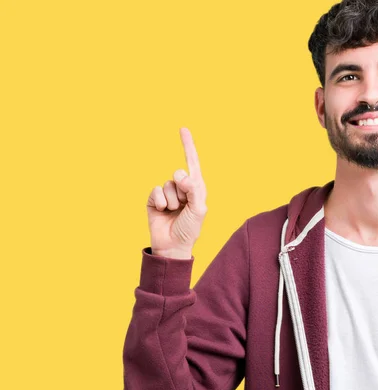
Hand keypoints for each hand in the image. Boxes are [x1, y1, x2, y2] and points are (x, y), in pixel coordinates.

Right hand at [146, 127, 206, 258]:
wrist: (172, 247)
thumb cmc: (189, 230)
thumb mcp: (198, 210)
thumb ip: (194, 190)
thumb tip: (182, 175)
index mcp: (196, 188)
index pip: (193, 162)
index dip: (188, 146)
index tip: (183, 129)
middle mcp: (182, 187)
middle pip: (179, 173)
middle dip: (182, 191)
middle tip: (183, 207)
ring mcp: (167, 193)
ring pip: (168, 184)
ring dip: (172, 200)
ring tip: (174, 212)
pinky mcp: (154, 199)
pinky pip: (156, 190)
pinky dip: (160, 202)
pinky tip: (162, 212)